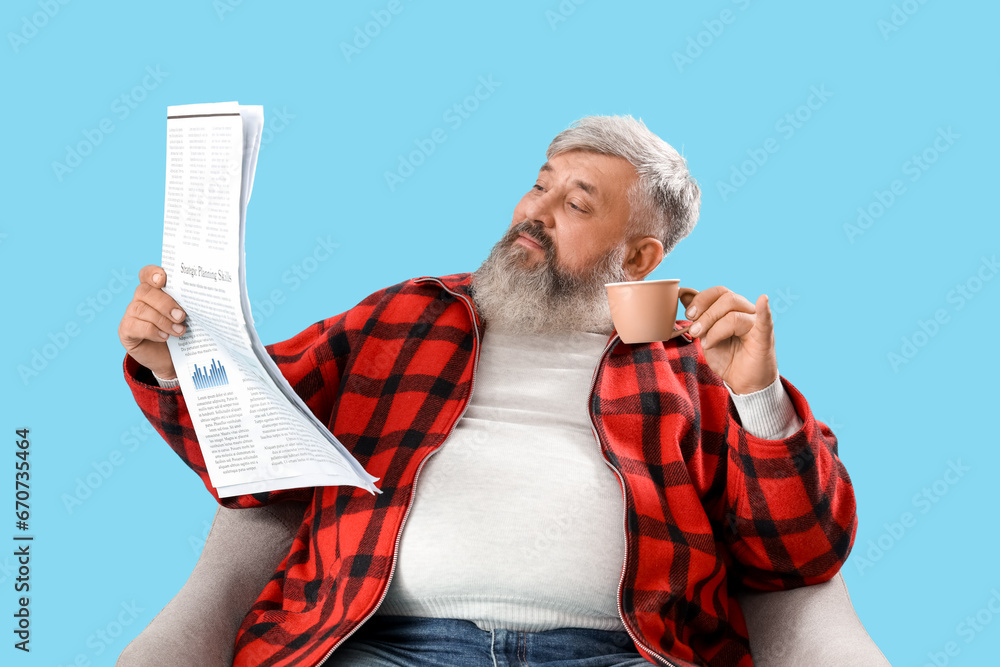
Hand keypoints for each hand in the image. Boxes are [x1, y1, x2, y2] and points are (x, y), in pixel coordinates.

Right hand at [117, 264, 185, 379]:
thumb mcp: (186, 318)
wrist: (170, 359)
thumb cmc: (180, 333)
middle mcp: (140, 299)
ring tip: (179, 330)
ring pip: (140, 309)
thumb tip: (201, 302)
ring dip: (162, 320)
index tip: (163, 279)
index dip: (153, 273)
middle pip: (145, 291)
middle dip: (165, 303)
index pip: (147, 274)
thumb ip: (187, 307)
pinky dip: (152, 330)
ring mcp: (131, 314)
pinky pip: (134, 326)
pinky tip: (164, 337)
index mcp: (155, 290)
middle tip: (182, 316)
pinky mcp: (126, 331)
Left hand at [680, 286, 777, 394]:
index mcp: (734, 308)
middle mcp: (747, 311)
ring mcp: (757, 324)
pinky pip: (765, 321)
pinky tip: (763, 300)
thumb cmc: (727, 358)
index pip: (719, 292)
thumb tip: (684, 294)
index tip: (688, 315)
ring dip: (714, 329)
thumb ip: (698, 316)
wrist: (743, 383)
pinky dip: (764, 310)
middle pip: (727, 299)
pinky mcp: (764, 338)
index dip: (702, 299)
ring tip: (706, 344)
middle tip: (694, 332)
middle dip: (706, 315)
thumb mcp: (706, 335)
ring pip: (734, 315)